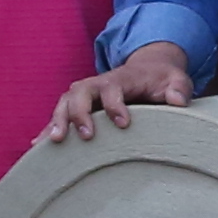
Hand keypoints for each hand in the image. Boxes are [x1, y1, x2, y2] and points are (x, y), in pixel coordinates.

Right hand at [50, 44, 195, 144]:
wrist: (148, 70)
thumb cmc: (162, 80)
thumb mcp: (177, 80)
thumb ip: (179, 88)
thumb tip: (178, 101)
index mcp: (121, 79)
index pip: (112, 88)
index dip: (115, 104)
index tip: (124, 123)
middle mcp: (97, 84)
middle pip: (80, 92)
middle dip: (79, 112)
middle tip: (88, 136)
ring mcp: (85, 95)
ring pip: (64, 103)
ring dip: (58, 121)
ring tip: (55, 142)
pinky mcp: (78, 107)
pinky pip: (60, 116)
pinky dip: (48, 129)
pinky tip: (38, 148)